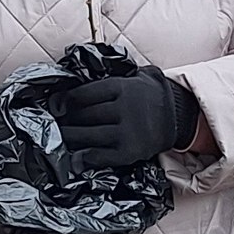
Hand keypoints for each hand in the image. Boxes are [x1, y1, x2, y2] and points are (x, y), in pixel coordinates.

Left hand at [54, 64, 199, 169]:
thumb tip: (79, 81)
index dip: (65, 101)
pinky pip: (99, 156)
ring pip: (87, 135)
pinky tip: (74, 158)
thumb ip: (111, 74)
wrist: (178, 116)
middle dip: (65, 120)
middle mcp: (124, 108)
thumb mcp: (135, 76)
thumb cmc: (149, 95)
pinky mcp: (129, 152)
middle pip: (83, 115)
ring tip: (60, 137)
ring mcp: (127, 132)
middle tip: (55, 123)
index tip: (55, 106)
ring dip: (69, 138)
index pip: (84, 94)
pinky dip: (83, 158)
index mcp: (122, 87)